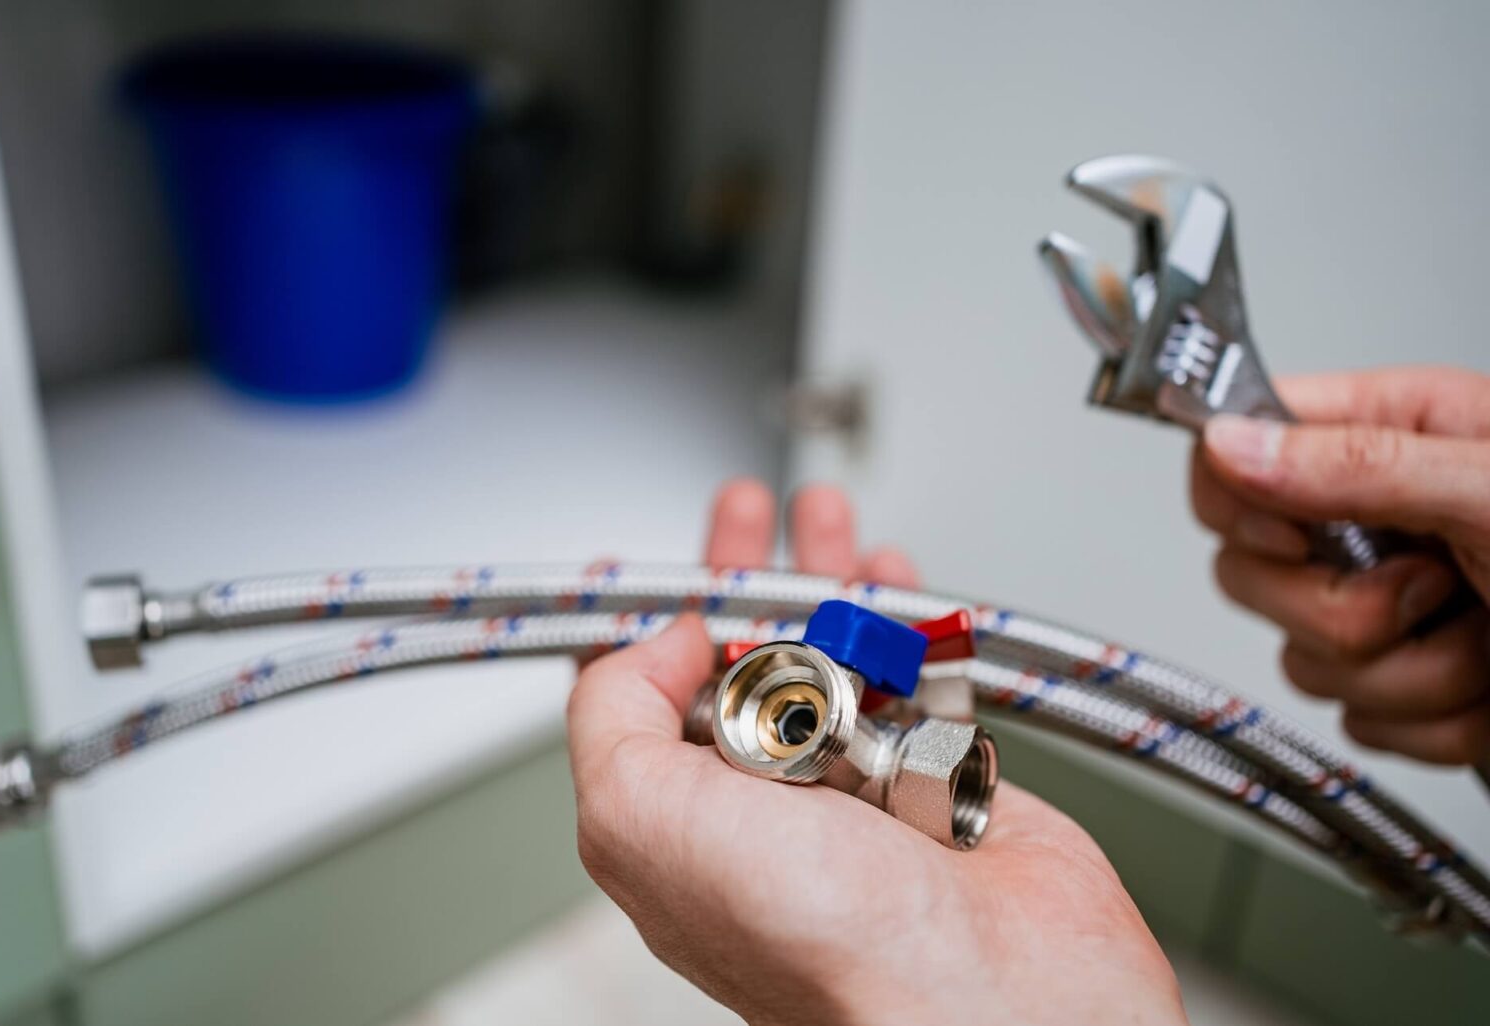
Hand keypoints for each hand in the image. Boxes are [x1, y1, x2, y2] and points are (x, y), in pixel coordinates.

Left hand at [567, 480, 1186, 1025]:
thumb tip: (660, 643)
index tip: (654, 567)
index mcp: (679, 826)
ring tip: (824, 518)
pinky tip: (894, 581)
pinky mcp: (942, 775)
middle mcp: (765, 811)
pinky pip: (917, 675)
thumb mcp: (645, 819)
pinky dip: (908, 620)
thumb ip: (615, 715)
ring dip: (827, 580)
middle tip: (745, 514)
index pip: (646, 703)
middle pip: (744, 662)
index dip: (650, 624)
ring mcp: (858, 790)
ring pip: (834, 658)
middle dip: (742, 578)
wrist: (990, 993)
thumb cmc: (825, 945)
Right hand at [1191, 366, 1489, 764]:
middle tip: (1435, 584)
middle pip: (1248, 570)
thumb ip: (1360, 465)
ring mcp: (1385, 606)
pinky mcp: (1405, 685)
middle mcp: (1373, 519)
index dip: (1242, 498)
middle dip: (1344, 608)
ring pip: (1303, 660)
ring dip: (1415, 672)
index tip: (1299, 530)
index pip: (1236, 446)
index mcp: (1391, 433)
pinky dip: (1436, 722)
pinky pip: (1355, 721)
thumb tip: (1232, 442)